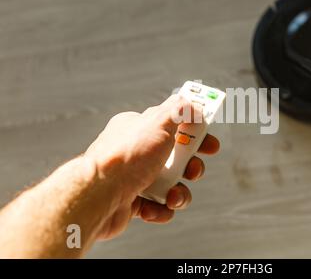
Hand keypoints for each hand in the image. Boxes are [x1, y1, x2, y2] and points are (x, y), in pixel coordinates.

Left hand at [84, 95, 219, 239]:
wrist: (98, 196)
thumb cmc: (127, 157)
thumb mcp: (158, 122)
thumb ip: (179, 109)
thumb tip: (193, 103)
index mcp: (139, 128)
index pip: (173, 125)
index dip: (195, 133)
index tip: (210, 142)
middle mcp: (136, 151)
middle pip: (176, 157)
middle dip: (190, 167)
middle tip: (192, 170)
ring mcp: (134, 178)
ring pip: (170, 184)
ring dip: (179, 193)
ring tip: (173, 197)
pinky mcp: (131, 202)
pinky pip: (157, 206)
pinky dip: (161, 209)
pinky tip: (156, 208)